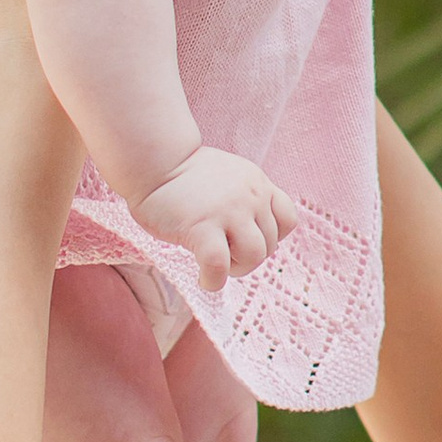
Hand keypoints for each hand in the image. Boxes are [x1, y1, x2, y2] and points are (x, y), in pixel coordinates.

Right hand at [133, 145, 298, 293]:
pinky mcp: (202, 228)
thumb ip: (246, 199)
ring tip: (215, 266)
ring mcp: (228, 212)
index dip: (272, 238)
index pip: (288, 220)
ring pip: (254, 257)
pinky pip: (219, 266)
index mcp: (257, 184)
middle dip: (247, 258)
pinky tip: (203, 278)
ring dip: (236, 269)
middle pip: (270, 246)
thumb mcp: (231, 177)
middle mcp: (250, 197)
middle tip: (223, 255)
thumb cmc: (185, 174)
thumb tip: (248, 235)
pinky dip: (213, 280)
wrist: (154, 160)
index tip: (246, 239)